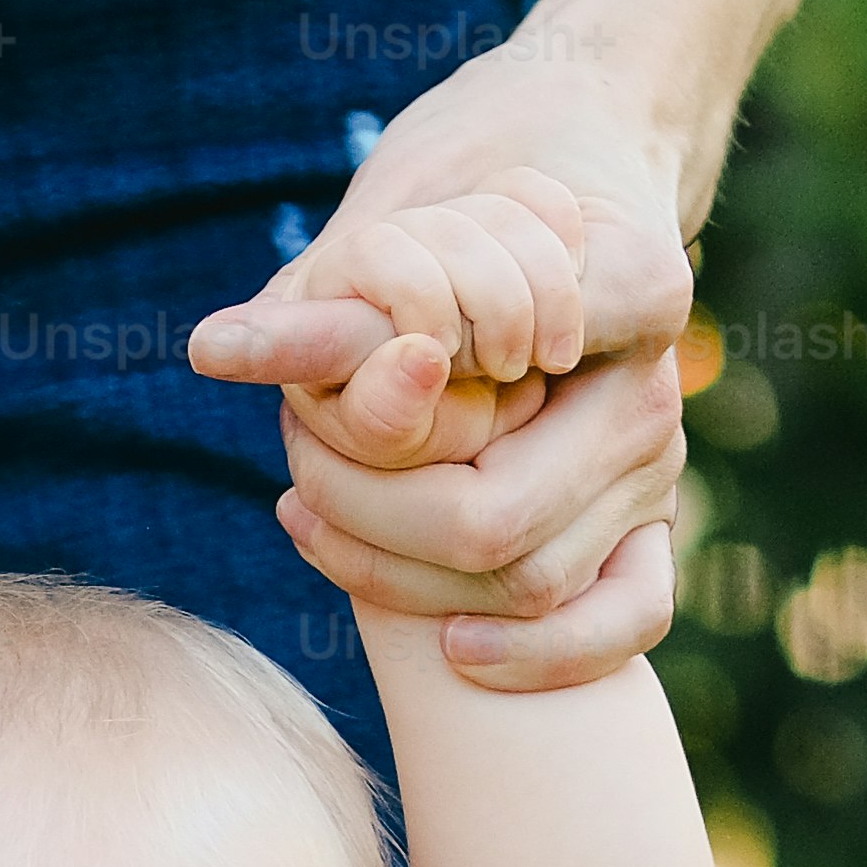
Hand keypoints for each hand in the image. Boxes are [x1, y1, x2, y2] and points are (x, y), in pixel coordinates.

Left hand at [189, 91, 701, 689]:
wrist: (542, 210)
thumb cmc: (455, 216)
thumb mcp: (384, 237)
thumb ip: (320, 311)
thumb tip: (209, 352)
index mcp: (625, 292)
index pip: (494, 387)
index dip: (382, 429)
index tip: (310, 417)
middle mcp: (652, 389)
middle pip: (491, 520)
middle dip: (368, 518)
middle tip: (293, 482)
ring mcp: (656, 470)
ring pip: (531, 583)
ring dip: (405, 574)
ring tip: (319, 520)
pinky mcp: (652, 533)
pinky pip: (624, 623)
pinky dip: (539, 656)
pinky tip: (448, 648)